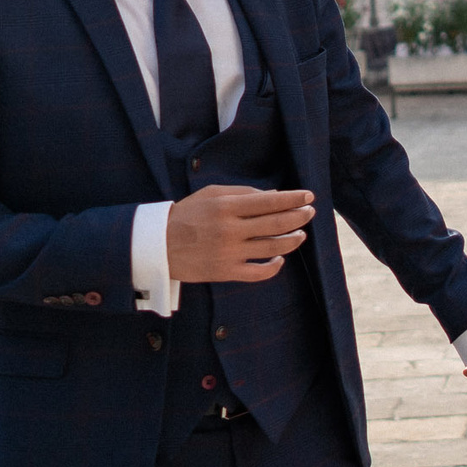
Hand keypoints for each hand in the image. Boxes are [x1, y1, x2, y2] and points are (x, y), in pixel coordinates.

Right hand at [165, 185, 314, 282]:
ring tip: (301, 234)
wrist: (157, 245)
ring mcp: (229, 253)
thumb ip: (244, 193)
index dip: (293, 199)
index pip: (269, 201)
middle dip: (299, 217)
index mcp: (226, 207)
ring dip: (293, 240)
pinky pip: (259, 272)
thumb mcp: (211, 194)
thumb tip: (275, 195)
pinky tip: (281, 258)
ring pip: (273, 248)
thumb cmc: (187, 214)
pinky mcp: (225, 272)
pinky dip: (275, 266)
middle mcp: (230, 230)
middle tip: (310, 213)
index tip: (309, 196)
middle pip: (276, 224)